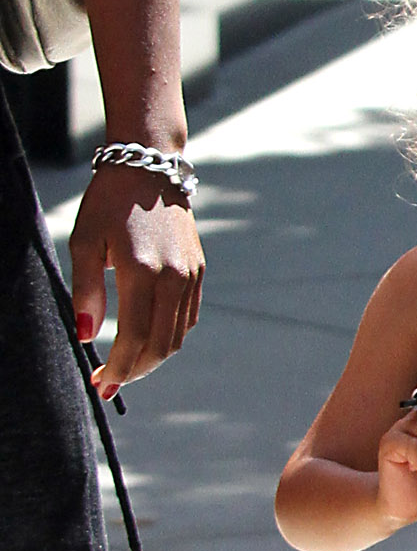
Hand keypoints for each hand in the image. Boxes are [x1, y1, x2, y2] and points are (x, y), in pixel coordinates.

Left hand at [70, 167, 204, 397]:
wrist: (149, 167)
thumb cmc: (108, 202)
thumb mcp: (84, 242)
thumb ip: (84, 291)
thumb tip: (85, 336)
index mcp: (142, 271)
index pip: (133, 337)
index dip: (117, 368)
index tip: (100, 384)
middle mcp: (173, 277)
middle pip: (160, 345)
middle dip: (135, 371)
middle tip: (110, 383)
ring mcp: (190, 275)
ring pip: (177, 336)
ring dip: (152, 358)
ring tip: (127, 365)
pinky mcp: (197, 270)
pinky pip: (187, 317)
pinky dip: (168, 336)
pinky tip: (147, 338)